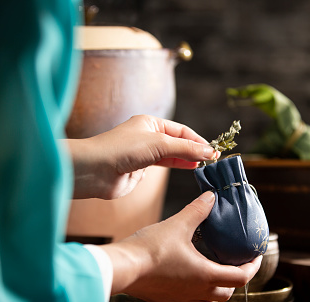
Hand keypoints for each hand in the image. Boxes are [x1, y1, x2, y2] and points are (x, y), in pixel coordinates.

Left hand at [67, 115, 218, 198]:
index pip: (181, 130)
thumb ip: (185, 148)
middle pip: (178, 142)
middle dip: (195, 149)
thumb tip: (209, 151)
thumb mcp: (159, 144)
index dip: (198, 140)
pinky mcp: (141, 169)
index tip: (214, 151)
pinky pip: (164, 166)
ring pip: (172, 155)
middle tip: (213, 159)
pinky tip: (189, 169)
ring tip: (205, 165)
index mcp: (150, 123)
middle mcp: (148, 136)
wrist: (95, 170)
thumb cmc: (122, 149)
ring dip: (187, 159)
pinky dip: (177, 167)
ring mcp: (144, 153)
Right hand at [101, 191, 261, 301]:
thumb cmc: (149, 248)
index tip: (254, 257)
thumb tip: (211, 198)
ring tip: (215, 283)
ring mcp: (179, 299)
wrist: (123, 266)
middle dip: (234, 279)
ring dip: (215, 296)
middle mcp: (196, 291)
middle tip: (234, 264)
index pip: (241, 277)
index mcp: (205, 275)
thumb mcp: (178, 224)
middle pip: (226, 293)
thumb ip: (197, 210)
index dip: (252, 267)